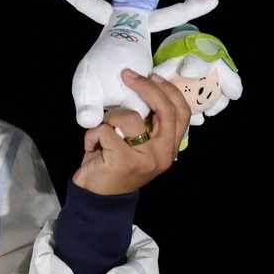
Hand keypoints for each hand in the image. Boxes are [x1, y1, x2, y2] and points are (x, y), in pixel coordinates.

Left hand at [72, 69, 190, 195]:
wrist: (98, 197)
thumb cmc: (114, 163)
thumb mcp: (137, 144)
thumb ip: (146, 124)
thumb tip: (141, 90)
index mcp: (169, 147)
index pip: (182, 113)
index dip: (169, 90)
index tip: (152, 76)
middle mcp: (163, 153)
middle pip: (164, 110)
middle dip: (145, 87)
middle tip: (127, 76)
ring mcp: (145, 158)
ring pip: (129, 117)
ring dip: (109, 117)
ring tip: (102, 130)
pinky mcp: (123, 160)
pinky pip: (104, 131)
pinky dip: (92, 134)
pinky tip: (92, 145)